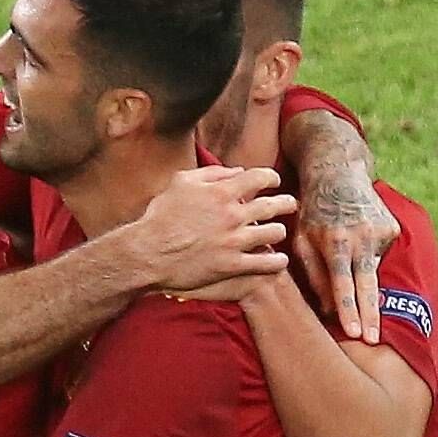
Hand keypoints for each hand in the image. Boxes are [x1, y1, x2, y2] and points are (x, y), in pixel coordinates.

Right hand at [132, 164, 295, 296]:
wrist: (146, 253)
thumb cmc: (160, 216)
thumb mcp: (180, 183)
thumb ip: (211, 173)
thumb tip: (236, 171)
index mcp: (222, 192)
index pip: (260, 177)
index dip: (272, 178)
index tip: (274, 182)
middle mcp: (232, 215)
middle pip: (273, 205)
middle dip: (286, 203)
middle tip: (290, 204)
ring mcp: (234, 241)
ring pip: (274, 233)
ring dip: (280, 230)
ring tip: (279, 231)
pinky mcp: (231, 265)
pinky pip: (264, 263)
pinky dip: (276, 261)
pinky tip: (280, 260)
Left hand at [290, 170, 398, 342]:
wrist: (339, 173)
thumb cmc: (312, 212)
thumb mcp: (301, 240)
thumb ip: (313, 274)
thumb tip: (327, 309)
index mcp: (336, 241)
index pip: (343, 284)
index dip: (349, 310)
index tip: (356, 333)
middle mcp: (362, 237)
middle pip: (368, 285)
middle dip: (370, 315)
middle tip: (372, 342)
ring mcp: (381, 232)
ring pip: (373, 272)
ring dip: (363, 283)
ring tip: (349, 267)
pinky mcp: (393, 228)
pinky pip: (378, 256)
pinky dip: (367, 258)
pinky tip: (357, 242)